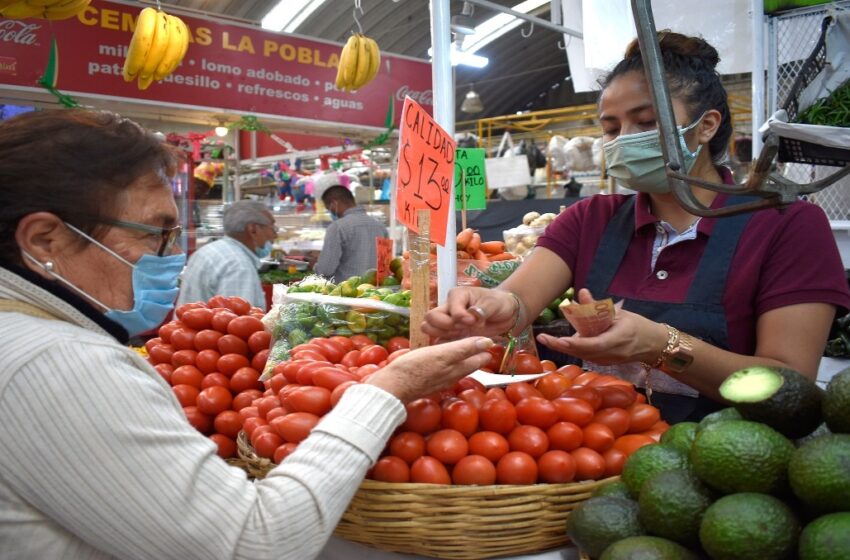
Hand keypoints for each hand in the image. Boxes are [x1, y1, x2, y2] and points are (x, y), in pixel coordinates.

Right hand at [366, 337, 493, 402]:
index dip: (484, 347)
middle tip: (481, 341)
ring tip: (466, 347)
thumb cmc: (415, 368)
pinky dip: (449, 361)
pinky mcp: (428, 381)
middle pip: (468, 363)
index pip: (478, 357)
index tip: (491, 337)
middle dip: (476, 353)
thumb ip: (465, 348)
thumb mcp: (442, 354)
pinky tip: (443, 358)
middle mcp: (451, 376)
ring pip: (456, 367)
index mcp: (457, 368)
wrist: (392, 387)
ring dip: (463, 357)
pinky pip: (444, 369)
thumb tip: (488, 342)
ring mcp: (439, 379)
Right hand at [422, 287, 517, 339]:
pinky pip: (439, 340)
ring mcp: (447, 321)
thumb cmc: (498, 303)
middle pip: (431, 317)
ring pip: (430, 328)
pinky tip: (458, 348)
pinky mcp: (451, 334)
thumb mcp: (493, 304)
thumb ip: (480, 311)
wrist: (505, 313)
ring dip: (443, 335)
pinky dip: (444, 346)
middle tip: (462, 330)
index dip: (460, 317)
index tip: (473, 321)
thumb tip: (470, 318)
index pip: (449, 308)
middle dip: (446, 327)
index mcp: (457, 296)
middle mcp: (448, 307)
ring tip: (461, 336)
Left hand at [536, 288, 666, 364]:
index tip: (559, 339)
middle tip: (542, 338)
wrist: (653, 345)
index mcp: (617, 339)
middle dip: (560, 346)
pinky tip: (563, 342)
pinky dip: (574, 348)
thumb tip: (581, 292)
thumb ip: (597, 306)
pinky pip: (585, 355)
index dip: (574, 343)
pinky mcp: (604, 363)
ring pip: (581, 355)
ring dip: (564, 347)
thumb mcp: (618, 313)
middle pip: (581, 352)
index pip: (592, 344)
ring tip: (547, 339)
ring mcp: (607, 361)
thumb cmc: (638, 325)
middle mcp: (610, 353)